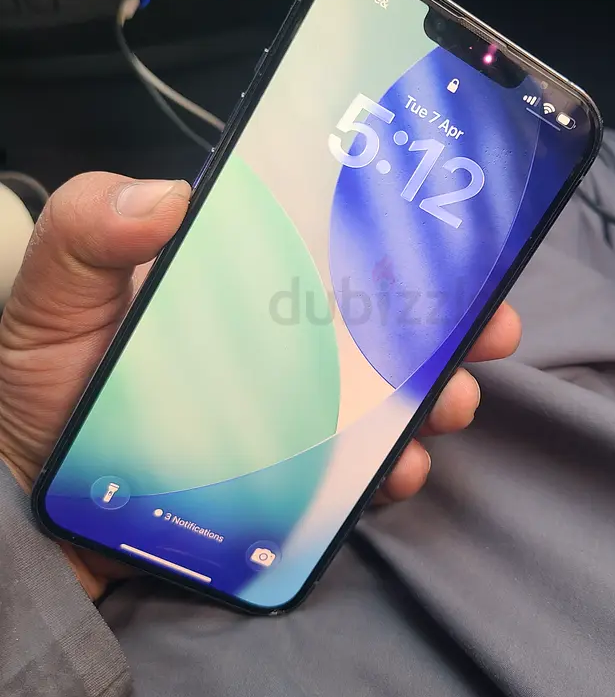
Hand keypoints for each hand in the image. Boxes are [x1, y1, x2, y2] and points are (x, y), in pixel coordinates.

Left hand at [0, 172, 520, 598]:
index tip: (454, 236)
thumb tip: (168, 199)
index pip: (331, 245)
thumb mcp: (55, 293)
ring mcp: (290, 409)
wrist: (34, 498)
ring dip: (433, 393)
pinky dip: (389, 470)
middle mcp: (278, 340)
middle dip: (447, 319)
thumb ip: (89, 232)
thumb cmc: (46, 383)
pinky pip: (355, 470)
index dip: (397, 236)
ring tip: (448, 402)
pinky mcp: (289, 473)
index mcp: (240, 279)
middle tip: (488, 326)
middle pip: (379, 320)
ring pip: (384, 394)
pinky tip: (398, 471)